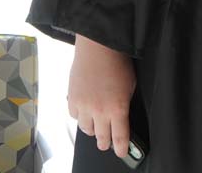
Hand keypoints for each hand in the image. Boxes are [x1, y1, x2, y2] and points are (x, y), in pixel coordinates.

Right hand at [68, 35, 135, 157]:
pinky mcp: (72, 100)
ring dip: (93, 129)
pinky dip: (80, 116)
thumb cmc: (117, 63)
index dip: (121, 148)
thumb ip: (124, 105)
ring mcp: (84, 106)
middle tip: (108, 143)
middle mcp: (99, 111)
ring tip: (97, 125)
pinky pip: (75, 117)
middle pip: (101, 138)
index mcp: (117, 108)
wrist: (98, 48)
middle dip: (106, 143)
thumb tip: (121, 117)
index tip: (122, 152)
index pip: (119, 137)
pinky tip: (85, 110)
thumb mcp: (130, 86)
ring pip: (87, 130)